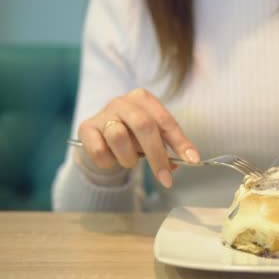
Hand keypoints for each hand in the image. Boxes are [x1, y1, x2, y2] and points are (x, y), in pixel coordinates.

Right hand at [76, 88, 199, 187]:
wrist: (100, 139)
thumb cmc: (133, 137)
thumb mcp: (153, 138)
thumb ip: (169, 147)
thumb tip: (186, 161)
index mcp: (144, 99)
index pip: (166, 121)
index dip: (180, 142)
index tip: (192, 160)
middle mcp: (122, 101)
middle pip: (144, 126)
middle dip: (157, 155)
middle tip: (165, 178)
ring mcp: (102, 113)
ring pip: (119, 137)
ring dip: (129, 158)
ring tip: (130, 161)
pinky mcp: (85, 128)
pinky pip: (99, 150)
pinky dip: (109, 162)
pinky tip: (111, 160)